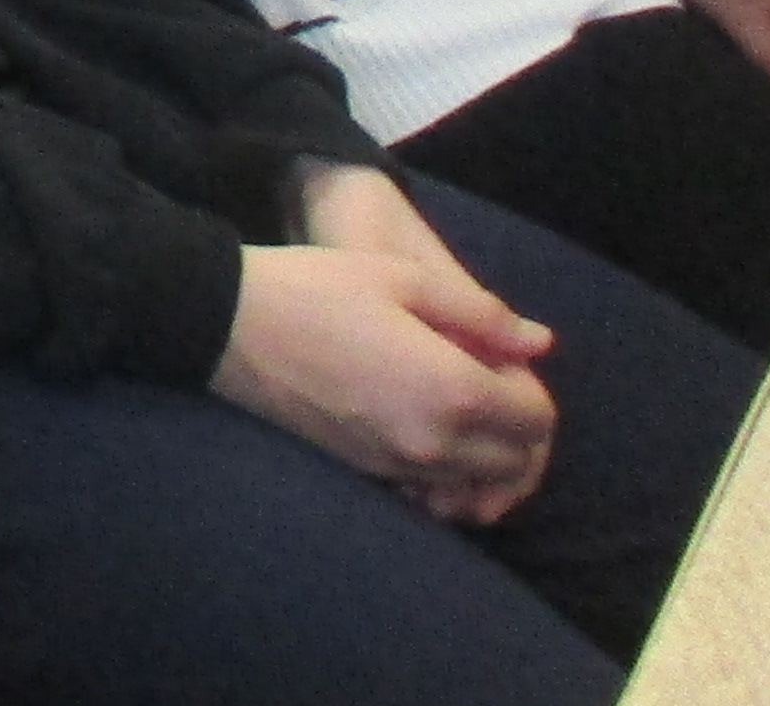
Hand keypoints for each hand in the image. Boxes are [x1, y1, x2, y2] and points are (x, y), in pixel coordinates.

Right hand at [215, 238, 559, 525]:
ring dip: (483, 453)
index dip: (529, 385)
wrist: (229, 326)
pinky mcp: (369, 474)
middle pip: (516, 462)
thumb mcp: (402, 278)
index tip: (496, 355)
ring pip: (477, 484)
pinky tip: (418, 428)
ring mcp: (400, 466)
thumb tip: (540, 342)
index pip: (536, 418)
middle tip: (481, 378)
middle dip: (515, 426)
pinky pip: (433, 490)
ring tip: (453, 404)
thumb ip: (481, 315)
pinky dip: (445, 472)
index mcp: (453, 390)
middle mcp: (435, 443)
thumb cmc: (317, 289)